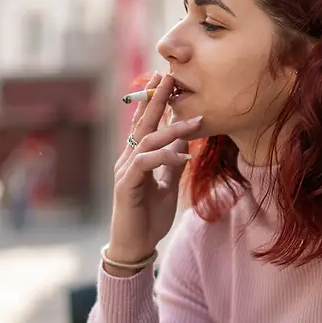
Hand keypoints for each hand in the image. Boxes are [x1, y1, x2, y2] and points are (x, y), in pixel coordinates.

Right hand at [109, 73, 202, 272]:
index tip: (165, 79)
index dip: (154, 101)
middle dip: (156, 98)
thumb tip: (185, 140)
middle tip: (169, 76)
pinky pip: (146, 162)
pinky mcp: (126, 185)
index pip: (144, 123)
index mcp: (136, 156)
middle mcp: (128, 158)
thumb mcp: (168, 184)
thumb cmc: (149, 217)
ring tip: (196, 121)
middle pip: (142, 122)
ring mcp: (125, 171)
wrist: (135, 246)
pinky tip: (183, 157)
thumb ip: (172, 161)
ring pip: (147, 139)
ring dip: (172, 128)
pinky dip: (165, 156)